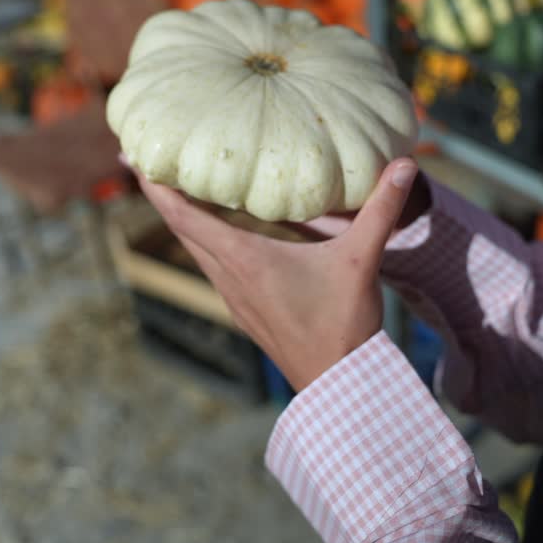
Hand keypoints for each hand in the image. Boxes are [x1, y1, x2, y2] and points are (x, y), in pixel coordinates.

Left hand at [130, 158, 418, 392]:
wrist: (340, 386)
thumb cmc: (344, 324)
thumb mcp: (363, 259)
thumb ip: (381, 209)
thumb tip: (407, 164)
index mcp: (245, 260)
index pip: (185, 216)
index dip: (158, 186)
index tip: (135, 157)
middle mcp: (230, 277)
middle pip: (182, 228)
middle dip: (163, 194)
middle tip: (146, 159)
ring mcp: (235, 297)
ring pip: (197, 249)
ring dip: (184, 218)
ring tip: (178, 187)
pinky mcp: (247, 311)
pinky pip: (215, 266)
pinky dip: (206, 240)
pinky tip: (220, 231)